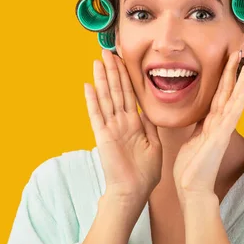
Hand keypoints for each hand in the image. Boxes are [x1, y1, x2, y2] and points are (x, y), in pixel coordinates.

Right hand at [84, 49, 162, 202]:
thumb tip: (150, 110)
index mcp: (134, 123)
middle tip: (107, 50)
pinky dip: (92, 100)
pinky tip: (88, 85)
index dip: (126, 76)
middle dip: (112, 70)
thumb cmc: (145, 173)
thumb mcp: (155, 145)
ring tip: (97, 60)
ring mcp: (111, 128)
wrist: (134, 192)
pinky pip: (97, 115)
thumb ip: (151, 126)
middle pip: (116, 90)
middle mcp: (121, 122)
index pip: (129, 93)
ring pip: (106, 97)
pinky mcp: (103, 136)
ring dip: (102, 79)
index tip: (122, 60)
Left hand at [173, 50, 243, 202]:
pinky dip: (240, 101)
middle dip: (234, 73)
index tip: (228, 60)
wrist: (191, 189)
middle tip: (241, 53)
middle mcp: (219, 124)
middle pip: (228, 93)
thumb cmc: (190, 168)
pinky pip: (231, 115)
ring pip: (233, 101)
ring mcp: (221, 130)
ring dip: (241, 82)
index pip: (218, 95)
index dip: (223, 77)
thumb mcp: (192, 140)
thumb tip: (199, 116)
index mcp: (210, 123)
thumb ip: (199, 127)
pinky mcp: (220, 138)